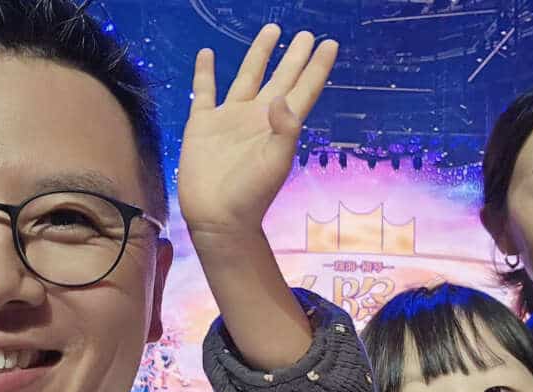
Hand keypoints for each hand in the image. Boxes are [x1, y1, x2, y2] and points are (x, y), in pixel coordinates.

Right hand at [177, 25, 337, 237]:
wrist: (217, 218)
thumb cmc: (251, 195)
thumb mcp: (276, 163)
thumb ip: (285, 130)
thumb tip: (280, 98)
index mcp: (279, 125)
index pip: (303, 89)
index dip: (317, 67)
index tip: (329, 44)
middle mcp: (257, 116)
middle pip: (281, 77)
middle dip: (294, 56)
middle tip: (306, 34)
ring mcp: (229, 118)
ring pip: (247, 76)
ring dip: (259, 54)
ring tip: (272, 31)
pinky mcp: (202, 124)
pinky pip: (204, 91)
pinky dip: (205, 72)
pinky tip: (207, 54)